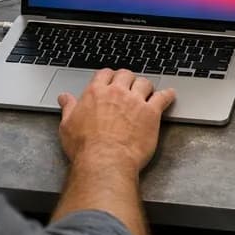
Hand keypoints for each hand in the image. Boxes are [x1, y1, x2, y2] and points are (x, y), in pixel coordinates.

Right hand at [57, 68, 175, 172]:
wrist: (105, 160)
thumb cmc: (85, 147)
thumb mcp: (68, 126)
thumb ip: (69, 108)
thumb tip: (64, 98)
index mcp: (96, 93)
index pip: (105, 74)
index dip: (109, 76)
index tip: (112, 80)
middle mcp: (117, 93)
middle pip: (126, 75)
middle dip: (128, 79)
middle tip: (130, 85)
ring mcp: (135, 101)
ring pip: (145, 83)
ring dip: (146, 86)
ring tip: (147, 92)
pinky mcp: (151, 113)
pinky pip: (163, 97)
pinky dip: (167, 95)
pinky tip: (169, 95)